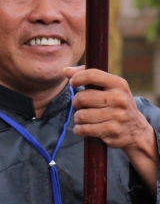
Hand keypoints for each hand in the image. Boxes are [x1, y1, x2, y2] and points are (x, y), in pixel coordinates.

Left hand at [67, 66, 158, 190]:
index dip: (77, 79)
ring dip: (80, 120)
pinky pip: (82, 129)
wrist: (138, 133)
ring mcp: (116, 116)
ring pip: (80, 115)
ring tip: (91, 121)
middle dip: (78, 105)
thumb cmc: (118, 107)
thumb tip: (65, 70)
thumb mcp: (110, 89)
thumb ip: (89, 78)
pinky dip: (81, 131)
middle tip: (87, 109)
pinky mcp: (110, 132)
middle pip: (81, 99)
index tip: (72, 83)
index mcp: (119, 84)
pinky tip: (90, 130)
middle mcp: (119, 99)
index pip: (92, 75)